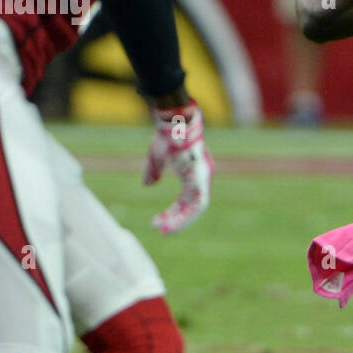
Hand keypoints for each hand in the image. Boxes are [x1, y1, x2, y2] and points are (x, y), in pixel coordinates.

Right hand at [144, 102, 212, 232]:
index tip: (159, 222)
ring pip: (196, 208)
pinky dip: (184, 215)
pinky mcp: (201, 178)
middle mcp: (201, 178)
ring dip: (180, 221)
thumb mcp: (157, 157)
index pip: (187, 200)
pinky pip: (196, 204)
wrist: (174, 121)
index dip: (175, 213)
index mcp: (193, 174)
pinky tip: (170, 222)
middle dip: (176, 220)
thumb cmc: (167, 136)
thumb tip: (149, 185)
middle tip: (161, 230)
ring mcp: (203, 178)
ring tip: (164, 230)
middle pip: (191, 206)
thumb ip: (154, 171)